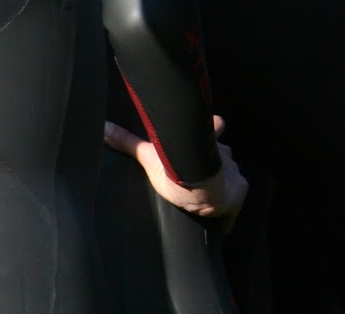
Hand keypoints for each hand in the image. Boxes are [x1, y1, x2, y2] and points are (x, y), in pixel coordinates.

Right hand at [105, 115, 247, 221]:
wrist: (204, 187)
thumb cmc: (177, 172)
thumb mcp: (150, 156)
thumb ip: (128, 142)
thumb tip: (103, 128)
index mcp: (208, 143)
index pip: (214, 135)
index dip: (211, 137)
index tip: (210, 139)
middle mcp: (225, 155)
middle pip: (222, 160)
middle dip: (215, 167)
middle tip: (201, 181)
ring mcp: (235, 171)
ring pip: (230, 176)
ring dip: (222, 183)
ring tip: (209, 198)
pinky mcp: (241, 190)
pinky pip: (236, 198)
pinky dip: (230, 204)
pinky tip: (221, 215)